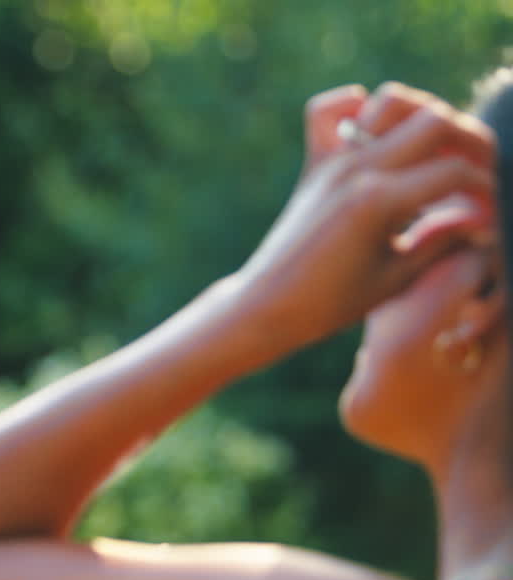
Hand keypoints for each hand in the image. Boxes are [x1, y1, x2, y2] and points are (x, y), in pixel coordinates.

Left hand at [233, 82, 494, 351]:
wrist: (267, 304)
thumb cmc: (333, 303)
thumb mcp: (397, 278)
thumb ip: (442, 240)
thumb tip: (480, 216)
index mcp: (380, 200)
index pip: (456, 171)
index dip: (485, 191)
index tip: (487, 216)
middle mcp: (356, 169)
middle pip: (435, 120)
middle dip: (471, 141)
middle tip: (478, 172)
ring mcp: (331, 161)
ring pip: (390, 100)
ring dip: (425, 115)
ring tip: (438, 150)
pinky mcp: (314, 164)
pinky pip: (326, 111)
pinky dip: (355, 107)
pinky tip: (376, 135)